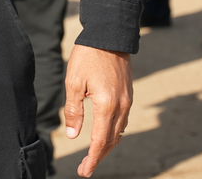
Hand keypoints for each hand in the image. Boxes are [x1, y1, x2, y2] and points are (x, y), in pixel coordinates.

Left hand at [63, 45, 132, 176]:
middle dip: (99, 157)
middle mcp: (121, 106)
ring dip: (107, 146)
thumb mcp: (74, 82)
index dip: (93, 158)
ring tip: (94, 156)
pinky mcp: (128, 95)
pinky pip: (122, 121)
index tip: (84, 171)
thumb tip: (73, 135)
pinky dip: (113, 133)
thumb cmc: (88, 56)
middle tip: (86, 169)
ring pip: (118, 132)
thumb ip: (74, 110)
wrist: (110, 35)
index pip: (100, 141)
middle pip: (111, 141)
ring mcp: (127, 101)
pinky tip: (105, 135)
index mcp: (106, 105)